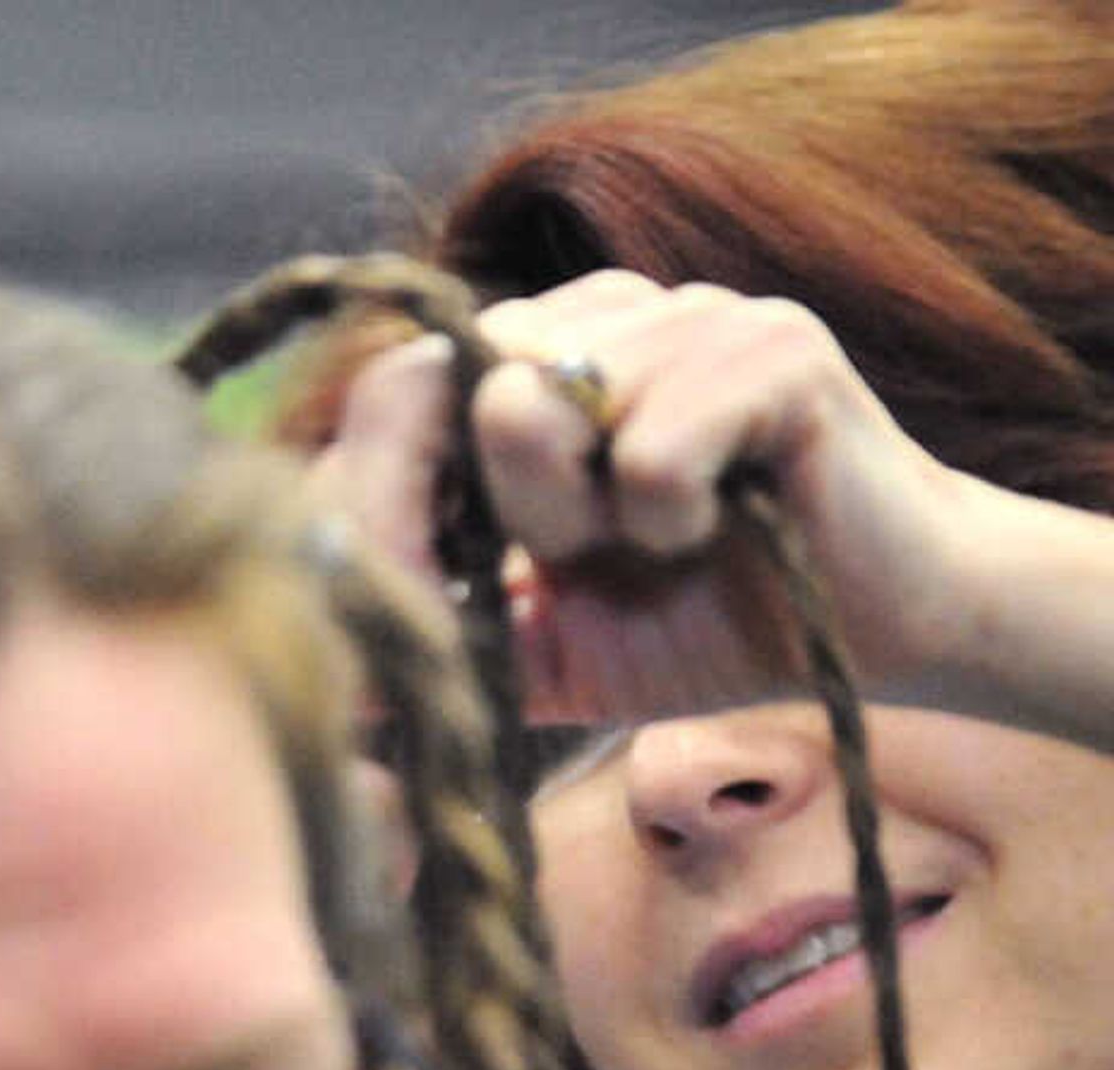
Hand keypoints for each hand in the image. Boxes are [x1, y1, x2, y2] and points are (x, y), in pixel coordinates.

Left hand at [311, 269, 997, 726]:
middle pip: (454, 385)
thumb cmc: (708, 624)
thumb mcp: (535, 636)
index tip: (460, 571)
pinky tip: (721, 527)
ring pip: (535, 408)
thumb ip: (437, 607)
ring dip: (591, 522)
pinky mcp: (771, 346)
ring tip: (663, 542)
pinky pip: (648, 447)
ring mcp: (690, 313)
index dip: (401, 489)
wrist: (881, 632)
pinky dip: (669, 520)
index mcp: (541, 358)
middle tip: (587, 558)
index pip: (403, 381)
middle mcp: (606, 313)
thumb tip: (308, 622)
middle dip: (502, 513)